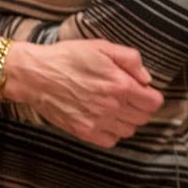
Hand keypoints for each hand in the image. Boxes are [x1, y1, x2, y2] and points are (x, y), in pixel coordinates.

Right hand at [14, 37, 162, 147]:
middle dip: (138, 107)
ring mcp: (98, 122)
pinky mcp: (84, 132)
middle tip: (124, 98)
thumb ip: (129, 59)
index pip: (154, 102)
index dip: (149, 95)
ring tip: (112, 109)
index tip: (139, 90)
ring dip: (125, 121)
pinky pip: (110, 141)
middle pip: (143, 118)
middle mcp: (112, 106)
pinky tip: (101, 119)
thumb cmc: (65, 58)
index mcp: (119, 85)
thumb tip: (146, 78)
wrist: (33, 75)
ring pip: (129, 131)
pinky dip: (110, 133)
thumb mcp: (100, 46)